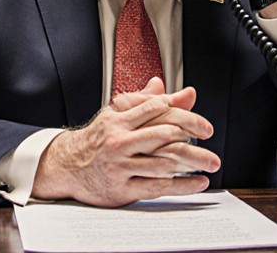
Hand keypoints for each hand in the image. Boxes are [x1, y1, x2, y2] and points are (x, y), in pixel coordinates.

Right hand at [31, 78, 219, 206]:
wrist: (65, 166)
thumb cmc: (97, 139)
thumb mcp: (118, 114)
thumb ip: (148, 102)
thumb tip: (172, 88)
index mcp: (119, 119)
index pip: (158, 111)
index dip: (185, 115)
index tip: (204, 125)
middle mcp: (119, 141)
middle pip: (163, 135)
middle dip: (192, 135)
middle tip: (210, 136)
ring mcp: (120, 166)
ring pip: (162, 162)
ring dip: (191, 162)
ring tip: (210, 162)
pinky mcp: (121, 188)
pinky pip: (156, 187)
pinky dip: (181, 185)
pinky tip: (197, 182)